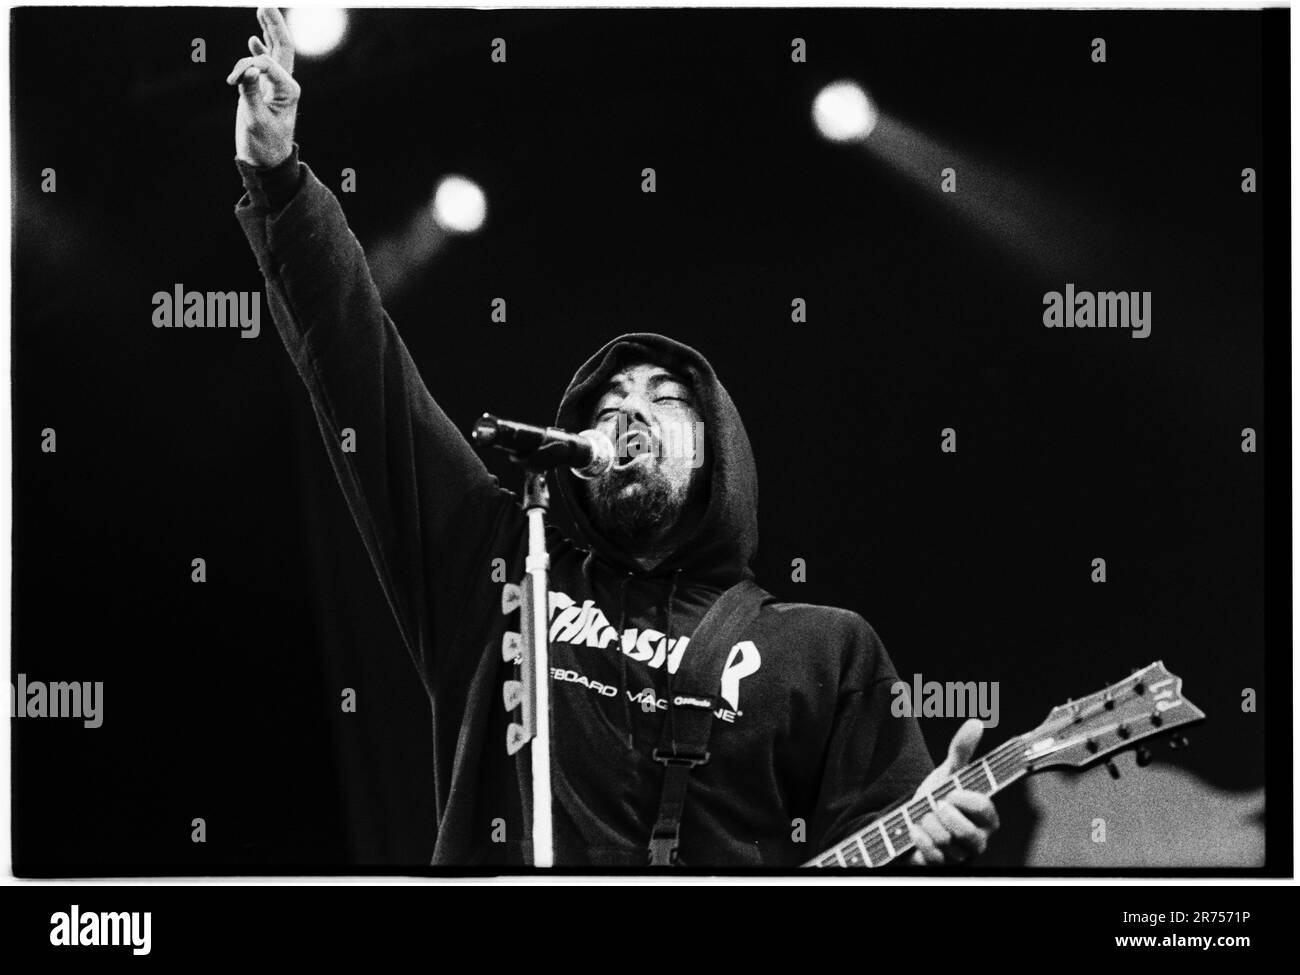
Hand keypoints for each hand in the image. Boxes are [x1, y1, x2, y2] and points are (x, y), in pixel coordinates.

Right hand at [226, 7, 298, 167]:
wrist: (267, 163)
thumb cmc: (263, 145)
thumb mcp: (255, 120)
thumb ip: (250, 93)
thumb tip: (248, 68)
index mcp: (288, 90)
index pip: (268, 63)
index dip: (247, 65)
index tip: (232, 81)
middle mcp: (286, 85)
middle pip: (282, 47)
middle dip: (275, 25)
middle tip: (266, 5)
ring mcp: (277, 87)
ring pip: (275, 53)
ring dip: (269, 31)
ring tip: (263, 10)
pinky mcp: (268, 92)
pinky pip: (266, 66)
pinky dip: (260, 51)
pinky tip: (255, 39)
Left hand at [907, 718, 999, 865]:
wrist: (911, 821)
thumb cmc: (937, 797)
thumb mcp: (948, 773)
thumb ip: (962, 750)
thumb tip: (976, 723)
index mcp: (986, 818)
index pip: (984, 808)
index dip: (964, 798)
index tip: (949, 791)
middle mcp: (978, 840)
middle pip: (968, 833)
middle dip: (945, 815)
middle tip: (936, 805)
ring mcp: (960, 856)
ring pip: (946, 842)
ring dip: (928, 824)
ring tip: (924, 817)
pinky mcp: (941, 867)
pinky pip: (932, 857)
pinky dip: (919, 839)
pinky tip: (914, 830)